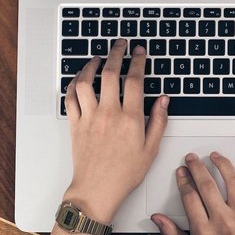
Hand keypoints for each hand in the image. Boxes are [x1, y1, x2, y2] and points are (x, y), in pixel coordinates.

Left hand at [63, 39, 168, 221]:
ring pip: (86, 81)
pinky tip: (79, 79)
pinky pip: (70, 97)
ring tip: (98, 58)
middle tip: (120, 44)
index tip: (139, 52)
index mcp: (130, 119)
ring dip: (91, 65)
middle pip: (110, 73)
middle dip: (116, 53)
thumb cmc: (124, 174)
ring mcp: (89, 117)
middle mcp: (108, 114)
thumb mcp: (151, 149)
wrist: (97, 190)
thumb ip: (158, 121)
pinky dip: (73, 84)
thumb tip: (164, 100)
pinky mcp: (75, 124)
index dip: (138, 61)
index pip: (135, 80)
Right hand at [151, 152, 234, 234]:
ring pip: (232, 182)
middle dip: (196, 167)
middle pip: (207, 185)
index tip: (181, 171)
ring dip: (222, 165)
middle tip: (192, 158)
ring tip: (215, 156)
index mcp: (203, 231)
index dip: (183, 180)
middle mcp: (222, 222)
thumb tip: (157, 219)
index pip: (189, 196)